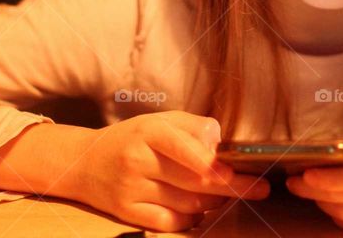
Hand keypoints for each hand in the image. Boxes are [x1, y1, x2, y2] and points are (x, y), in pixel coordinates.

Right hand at [72, 111, 270, 231]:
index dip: (217, 164)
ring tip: (225, 193)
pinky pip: (170, 221)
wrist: (83, 162)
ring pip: (187, 202)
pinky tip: (198, 207)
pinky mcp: (126, 211)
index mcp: (149, 131)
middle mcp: (138, 159)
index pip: (187, 148)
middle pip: (194, 180)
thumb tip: (220, 142)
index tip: (242, 171)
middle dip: (232, 186)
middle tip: (259, 189)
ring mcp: (131, 188)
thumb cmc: (132, 139)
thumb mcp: (159, 121)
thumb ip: (193, 127)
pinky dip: (191, 217)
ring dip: (213, 201)